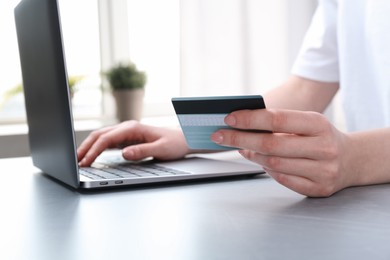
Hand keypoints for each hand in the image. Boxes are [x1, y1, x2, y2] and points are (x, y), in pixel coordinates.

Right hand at [77, 120, 189, 166]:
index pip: (107, 138)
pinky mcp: (127, 138)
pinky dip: (97, 148)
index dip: (94, 150)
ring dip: (89, 147)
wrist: (183, 140)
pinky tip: (92, 156)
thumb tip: (124, 153)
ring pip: (101, 137)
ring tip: (79, 160)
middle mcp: (127, 128)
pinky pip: (108, 142)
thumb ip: (142, 151)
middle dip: (85, 148)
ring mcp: (126, 132)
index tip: (85, 162)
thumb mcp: (161, 149)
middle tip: (75, 162)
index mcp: (133, 128)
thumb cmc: (174, 144)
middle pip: (100, 135)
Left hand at [210, 109, 351, 196]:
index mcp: (319, 124)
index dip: (250, 119)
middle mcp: (323, 148)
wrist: (352, 160)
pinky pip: (282, 180)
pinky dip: (267, 170)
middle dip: (240, 139)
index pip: (277, 119)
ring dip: (252, 156)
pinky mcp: (318, 188)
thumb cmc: (319, 136)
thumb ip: (278, 123)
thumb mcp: (306, 122)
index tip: (228, 119)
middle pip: (272, 145)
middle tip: (219, 136)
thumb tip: (240, 125)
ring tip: (241, 148)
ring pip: (274, 164)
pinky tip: (259, 161)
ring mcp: (323, 171)